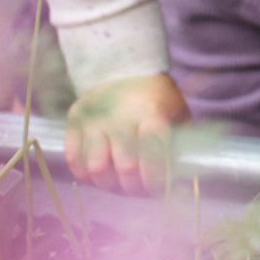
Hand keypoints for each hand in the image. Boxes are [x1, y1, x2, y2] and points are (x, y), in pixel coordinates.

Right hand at [66, 73, 189, 193]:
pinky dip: (85, 175)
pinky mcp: (75, 119)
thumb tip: (185, 187)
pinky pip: (74, 158)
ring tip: (118, 184)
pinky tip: (98, 175)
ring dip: (109, 185)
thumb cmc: (157, 100)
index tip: (158, 189)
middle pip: (125, 167)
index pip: (153, 155)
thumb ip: (182, 147)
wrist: (124, 68)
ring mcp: (94, 117)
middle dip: (134, 188)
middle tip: (138, 190)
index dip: (155, 180)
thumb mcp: (177, 115)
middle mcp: (120, 115)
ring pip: (96, 167)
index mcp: (151, 112)